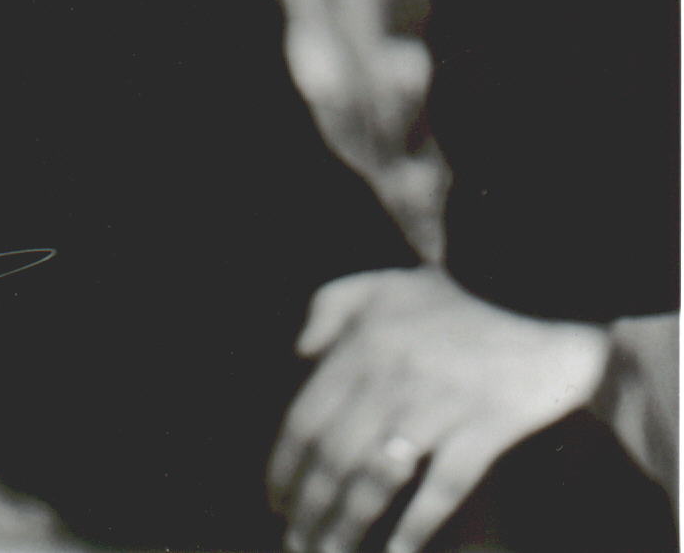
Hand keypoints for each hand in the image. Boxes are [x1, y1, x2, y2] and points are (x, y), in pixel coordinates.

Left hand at [266, 265, 607, 552]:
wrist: (536, 299)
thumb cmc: (455, 297)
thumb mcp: (382, 284)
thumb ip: (330, 308)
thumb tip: (300, 353)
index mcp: (362, 345)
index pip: (306, 418)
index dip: (284, 465)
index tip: (274, 500)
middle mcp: (390, 378)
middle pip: (333, 458)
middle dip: (308, 508)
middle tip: (294, 544)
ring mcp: (437, 407)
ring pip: (376, 480)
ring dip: (347, 525)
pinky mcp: (482, 430)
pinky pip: (441, 489)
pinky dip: (415, 527)